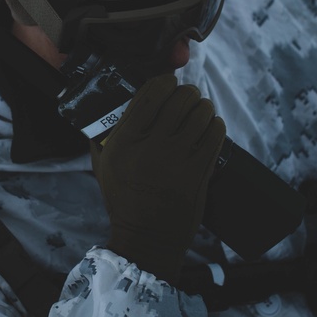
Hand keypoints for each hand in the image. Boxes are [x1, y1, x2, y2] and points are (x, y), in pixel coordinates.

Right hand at [90, 74, 225, 282]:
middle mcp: (152, 144)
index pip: (150, 94)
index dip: (164, 81)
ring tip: (201, 110)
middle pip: (179, 99)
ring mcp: (178, 157)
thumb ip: (101, 136)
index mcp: (125, 140)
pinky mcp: (200, 170)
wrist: (148, 235)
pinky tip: (211, 126)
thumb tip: (107, 109)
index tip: (168, 82)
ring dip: (203, 107)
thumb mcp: (102, 165)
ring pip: (201, 113)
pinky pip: (215, 134)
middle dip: (187, 93)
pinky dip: (215, 125)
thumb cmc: (124, 198)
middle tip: (187, 97)